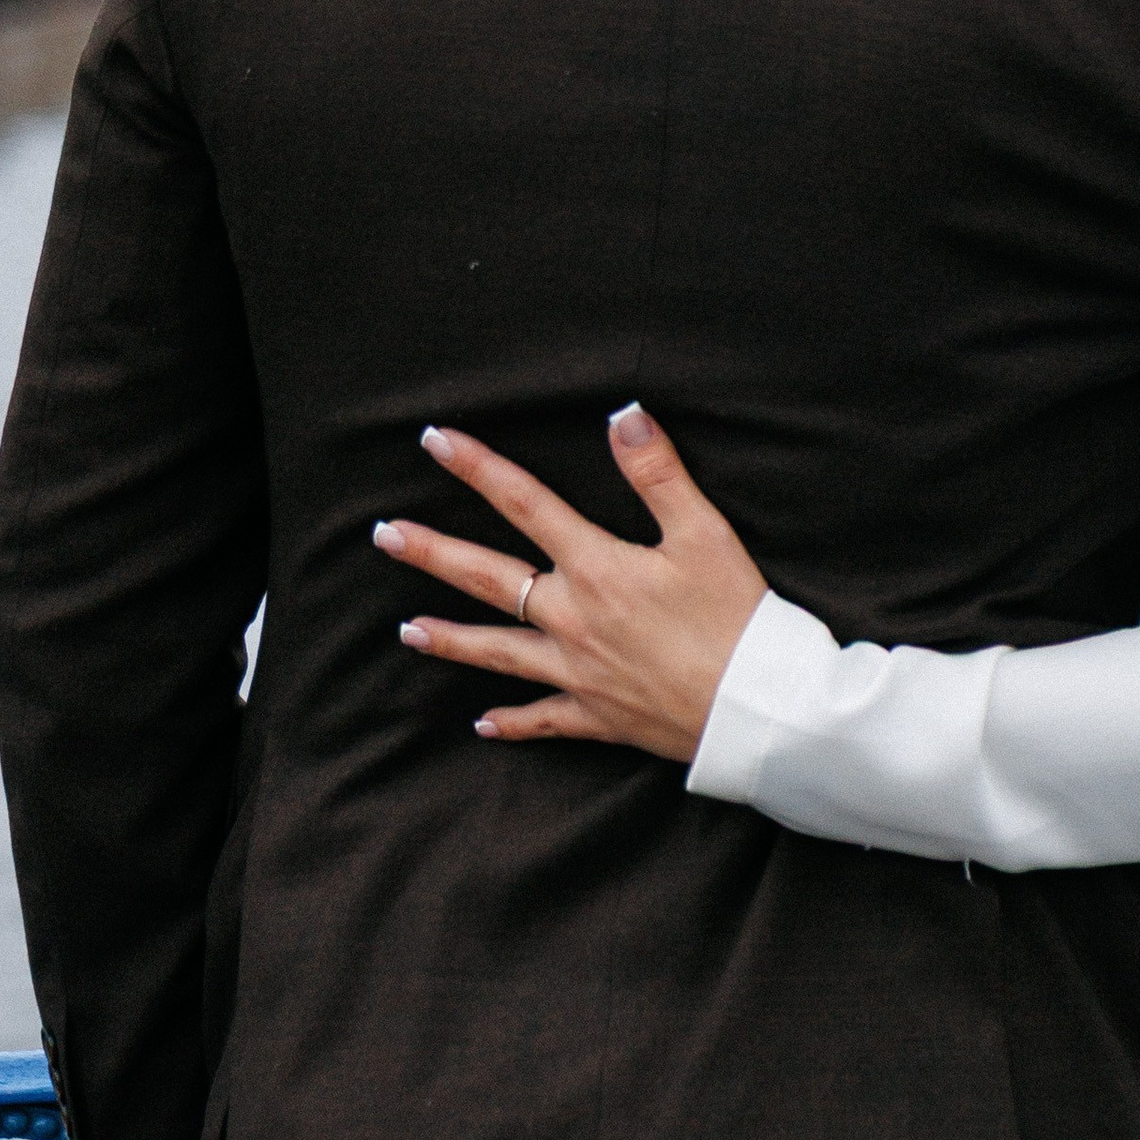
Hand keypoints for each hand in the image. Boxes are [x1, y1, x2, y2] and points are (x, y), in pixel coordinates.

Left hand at [374, 409, 768, 765]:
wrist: (755, 708)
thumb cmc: (736, 617)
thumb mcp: (704, 533)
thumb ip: (658, 472)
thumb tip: (623, 415)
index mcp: (595, 567)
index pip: (524, 503)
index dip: (478, 467)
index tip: (435, 441)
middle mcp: (572, 619)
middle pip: (488, 579)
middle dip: (432, 553)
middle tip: (384, 536)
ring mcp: (577, 671)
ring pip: (498, 651)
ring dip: (450, 639)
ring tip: (407, 629)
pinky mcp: (596, 715)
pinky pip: (542, 718)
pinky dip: (511, 721)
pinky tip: (482, 723)